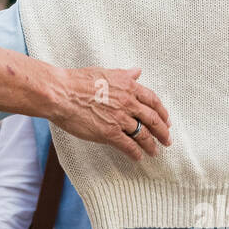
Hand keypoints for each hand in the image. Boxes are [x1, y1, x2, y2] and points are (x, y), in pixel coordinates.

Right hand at [51, 66, 170, 161]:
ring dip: (151, 145)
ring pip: (142, 135)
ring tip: (155, 152)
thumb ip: (124, 75)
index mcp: (129, 86)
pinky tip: (138, 157)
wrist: (61, 93)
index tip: (166, 120)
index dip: (162, 112)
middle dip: (162, 132)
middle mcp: (128, 103)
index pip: (153, 101)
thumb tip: (137, 71)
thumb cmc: (78, 81)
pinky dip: (135, 153)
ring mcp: (120, 119)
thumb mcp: (105, 72)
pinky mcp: (109, 133)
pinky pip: (128, 146)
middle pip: (152, 120)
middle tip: (167, 140)